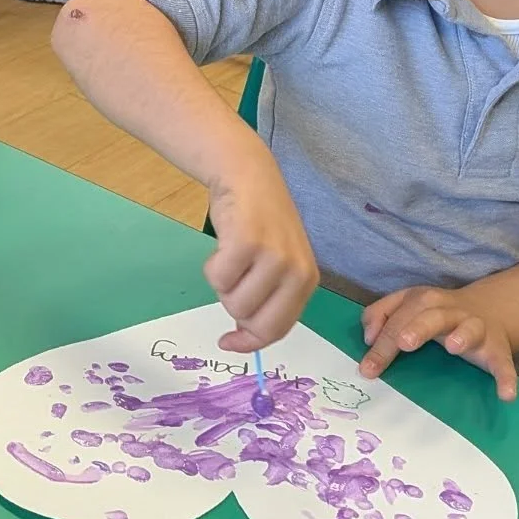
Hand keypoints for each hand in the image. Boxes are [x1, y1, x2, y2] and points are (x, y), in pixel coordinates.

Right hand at [203, 156, 319, 352]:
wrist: (248, 175)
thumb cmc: (260, 222)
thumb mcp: (278, 262)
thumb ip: (269, 299)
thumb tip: (242, 338)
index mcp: (307, 281)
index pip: (278, 329)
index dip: (249, 342)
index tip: (228, 343)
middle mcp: (296, 272)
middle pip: (254, 322)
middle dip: (235, 308)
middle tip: (234, 280)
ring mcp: (274, 257)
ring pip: (232, 302)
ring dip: (223, 283)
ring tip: (232, 254)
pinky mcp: (248, 243)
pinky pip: (217, 278)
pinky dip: (211, 265)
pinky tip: (224, 243)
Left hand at [359, 284, 518, 399]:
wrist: (490, 309)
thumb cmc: (436, 313)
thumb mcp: (406, 305)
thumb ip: (381, 314)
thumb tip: (367, 338)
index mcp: (424, 300)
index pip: (398, 318)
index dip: (382, 342)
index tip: (368, 368)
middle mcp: (451, 311)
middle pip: (431, 316)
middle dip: (417, 328)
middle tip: (404, 343)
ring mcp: (476, 328)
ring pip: (470, 329)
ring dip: (462, 336)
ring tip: (453, 347)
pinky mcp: (498, 350)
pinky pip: (504, 363)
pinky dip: (506, 378)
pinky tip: (506, 395)